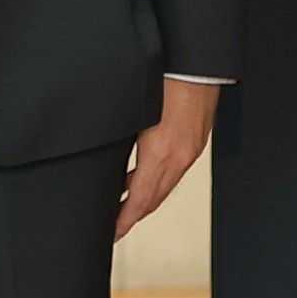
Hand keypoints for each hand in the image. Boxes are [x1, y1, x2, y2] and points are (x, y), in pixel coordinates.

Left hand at [117, 77, 220, 242]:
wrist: (198, 64)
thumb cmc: (164, 79)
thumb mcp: (132, 112)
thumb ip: (115, 137)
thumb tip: (98, 151)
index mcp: (160, 153)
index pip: (139, 200)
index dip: (124, 220)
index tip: (112, 233)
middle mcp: (180, 157)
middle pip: (154, 199)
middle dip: (133, 216)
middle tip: (115, 228)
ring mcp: (191, 150)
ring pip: (165, 185)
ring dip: (145, 199)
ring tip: (124, 208)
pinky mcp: (196, 141)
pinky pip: (175, 170)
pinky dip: (157, 181)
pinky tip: (141, 175)